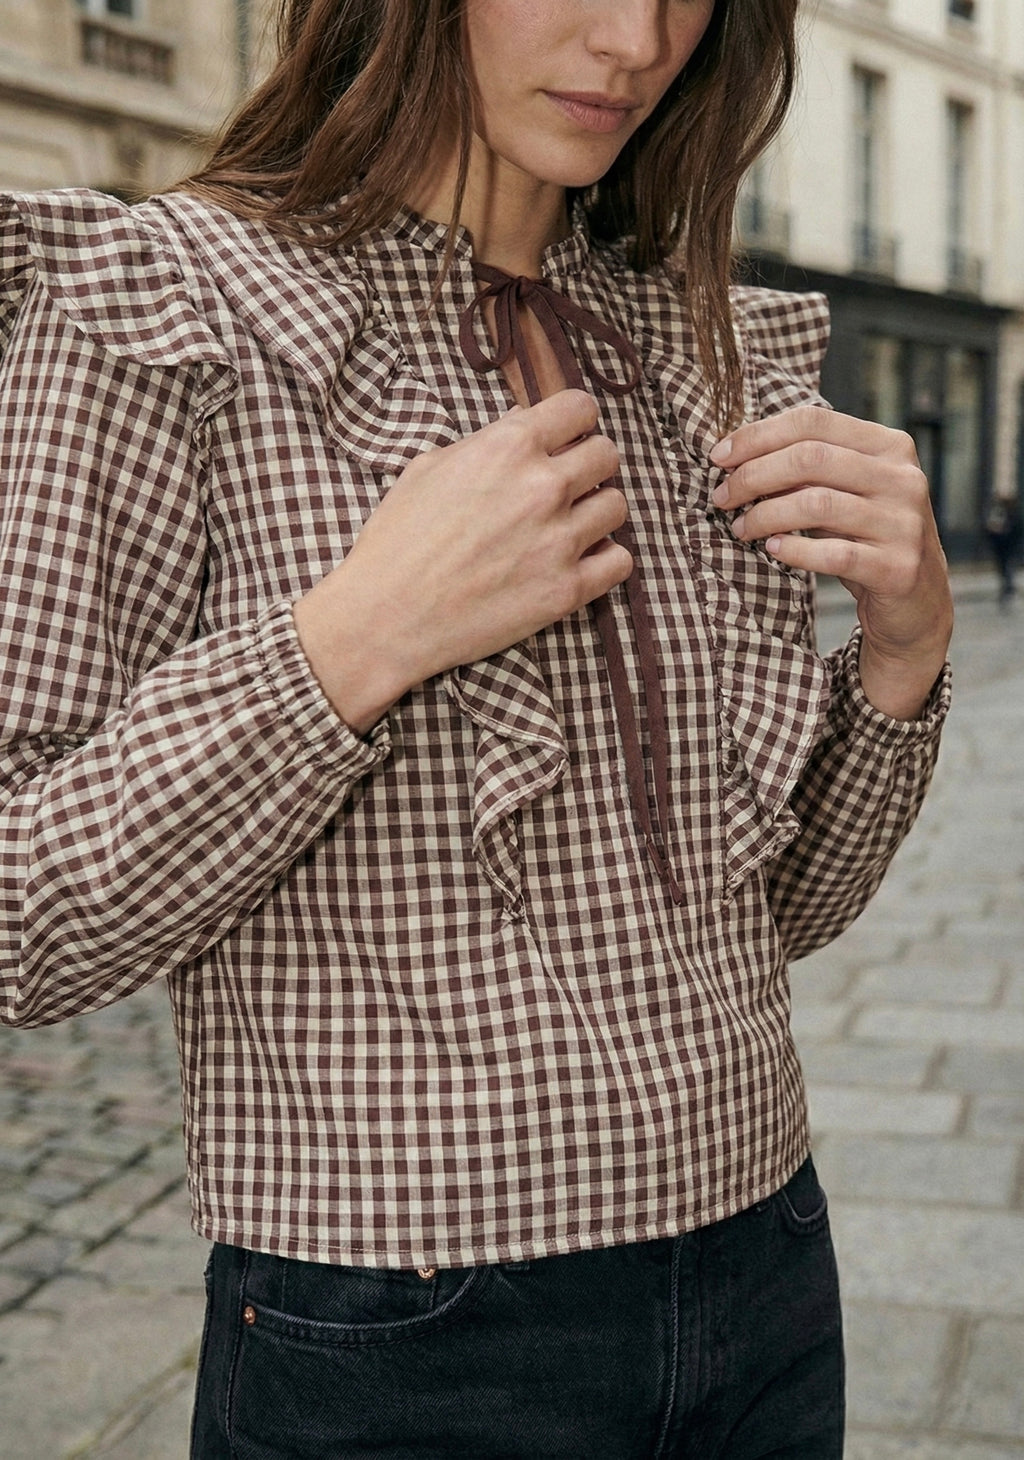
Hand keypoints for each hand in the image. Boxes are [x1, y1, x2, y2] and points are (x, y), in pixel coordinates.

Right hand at [294, 390, 631, 732]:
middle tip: (567, 485)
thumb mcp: (428, 469)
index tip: (566, 438)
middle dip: (589, 465)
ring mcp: (560, 540)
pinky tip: (579, 561)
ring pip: (617, 506)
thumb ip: (485, 443)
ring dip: (596, 513)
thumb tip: (524, 426)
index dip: (574, 422)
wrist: (386, 617)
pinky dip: (605, 559)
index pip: (580, 408)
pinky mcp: (567, 590)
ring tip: (567, 527)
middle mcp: (543, 487)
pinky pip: (620, 561)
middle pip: (607, 455)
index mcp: (509, 446)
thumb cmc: (397, 541)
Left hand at [710, 405, 952, 719]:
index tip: (718, 457)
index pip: (813, 422)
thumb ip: (806, 469)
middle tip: (722, 497)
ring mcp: (904, 523)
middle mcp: (903, 478)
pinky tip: (771, 550)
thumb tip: (734, 455)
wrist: (915, 599)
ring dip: (765, 515)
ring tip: (740, 528)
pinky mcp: (898, 568)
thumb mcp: (843, 492)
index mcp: (889, 446)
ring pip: (817, 504)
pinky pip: (834, 554)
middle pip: (810, 458)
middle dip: (753, 476)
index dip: (758, 435)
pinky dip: (794, 550)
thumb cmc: (863, 537)